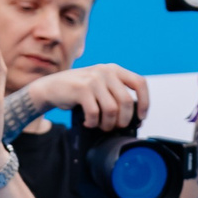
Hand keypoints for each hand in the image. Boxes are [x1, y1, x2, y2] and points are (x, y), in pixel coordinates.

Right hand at [20, 65, 150, 130]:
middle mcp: (106, 71)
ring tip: (101, 126)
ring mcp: (93, 79)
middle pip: (127, 102)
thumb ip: (116, 93)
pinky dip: (93, 123)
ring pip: (112, 110)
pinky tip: (88, 123)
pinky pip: (95, 113)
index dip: (145, 102)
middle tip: (115, 127)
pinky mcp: (81, 89)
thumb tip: (136, 117)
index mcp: (115, 69)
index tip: (141, 117)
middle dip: (123, 120)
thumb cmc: (80, 91)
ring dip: (107, 124)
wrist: (52, 87)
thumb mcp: (101, 85)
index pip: (140, 83)